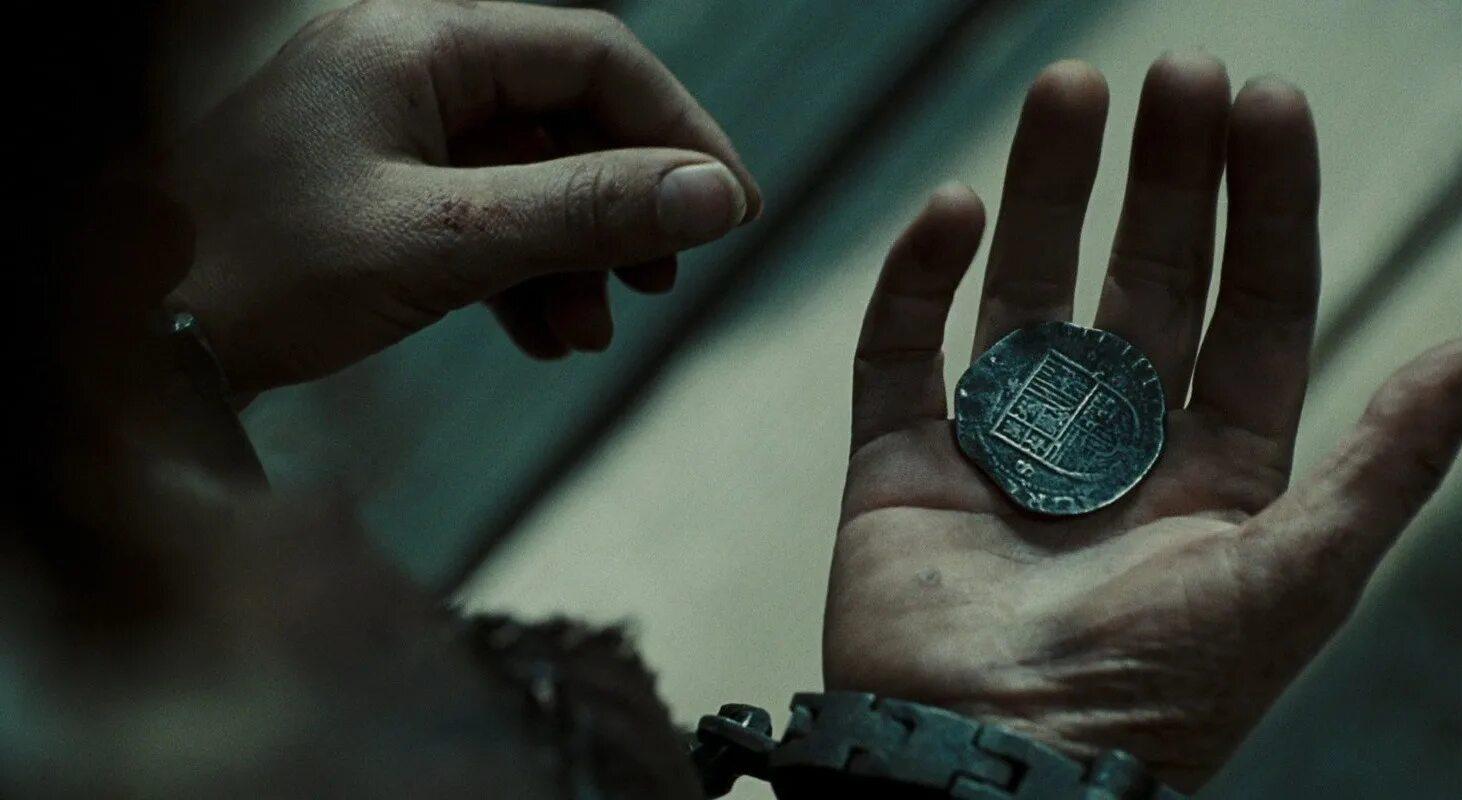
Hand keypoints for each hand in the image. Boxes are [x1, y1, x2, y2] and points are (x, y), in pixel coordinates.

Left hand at [167, 0, 760, 392]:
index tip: (729, 211)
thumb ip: (586, 212)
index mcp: (417, 42)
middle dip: (625, 201)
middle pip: (567, 114)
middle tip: (667, 276)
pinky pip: (482, 215)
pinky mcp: (374, 190)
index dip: (677, 133)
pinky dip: (523, 273)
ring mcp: (387, 129)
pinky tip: (541, 334)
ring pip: (530, 173)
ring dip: (576, 252)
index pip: (594, 57)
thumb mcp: (443, 243)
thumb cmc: (255, 276)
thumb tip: (713, 197)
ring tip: (590, 331)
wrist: (129, 346)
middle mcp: (405, 68)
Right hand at [825, 55, 1461, 789]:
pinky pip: (902, 350)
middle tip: (1176, 69)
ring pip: (1025, 288)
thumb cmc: (1153, 697)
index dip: (1267, 204)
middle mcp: (1114, 445)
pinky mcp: (899, 466)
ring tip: (1067, 90)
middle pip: (1145, 278)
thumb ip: (1391, 457)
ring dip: (1043, 189)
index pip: (1255, 307)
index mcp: (1216, 469)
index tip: (1267, 100)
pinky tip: (951, 209)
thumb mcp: (1295, 575)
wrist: (987, 775)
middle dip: (1164, 175)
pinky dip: (919, 278)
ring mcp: (1002, 449)